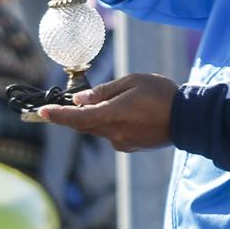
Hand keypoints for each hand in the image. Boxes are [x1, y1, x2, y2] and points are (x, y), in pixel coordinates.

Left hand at [36, 74, 177, 151]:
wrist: (188, 118)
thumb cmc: (161, 94)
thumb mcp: (132, 82)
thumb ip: (104, 92)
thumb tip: (80, 100)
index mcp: (113, 114)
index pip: (78, 117)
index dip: (57, 115)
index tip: (41, 112)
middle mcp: (114, 132)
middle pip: (83, 125)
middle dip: (69, 116)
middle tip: (55, 107)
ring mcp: (122, 142)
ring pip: (97, 129)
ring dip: (91, 118)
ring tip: (102, 102)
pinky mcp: (130, 146)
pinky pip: (111, 134)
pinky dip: (108, 123)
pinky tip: (125, 113)